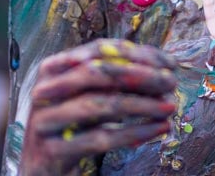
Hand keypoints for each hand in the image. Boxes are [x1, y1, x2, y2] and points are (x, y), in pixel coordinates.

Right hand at [20, 40, 176, 174]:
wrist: (43, 170)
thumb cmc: (73, 127)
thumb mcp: (91, 97)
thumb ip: (116, 79)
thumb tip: (164, 67)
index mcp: (53, 69)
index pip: (99, 50)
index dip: (137, 53)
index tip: (169, 63)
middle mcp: (44, 91)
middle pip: (98, 73)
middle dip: (140, 76)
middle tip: (171, 82)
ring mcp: (45, 121)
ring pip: (101, 105)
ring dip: (142, 105)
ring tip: (169, 107)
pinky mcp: (52, 150)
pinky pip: (101, 138)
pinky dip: (135, 132)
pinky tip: (158, 128)